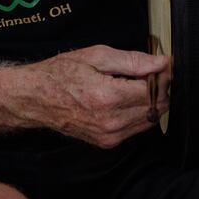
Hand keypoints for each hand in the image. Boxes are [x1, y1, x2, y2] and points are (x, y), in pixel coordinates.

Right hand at [21, 45, 170, 148]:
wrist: (35, 98)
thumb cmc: (60, 74)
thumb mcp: (96, 56)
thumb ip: (133, 61)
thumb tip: (161, 63)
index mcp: (108, 97)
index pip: (155, 90)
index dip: (163, 76)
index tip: (163, 65)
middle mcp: (111, 121)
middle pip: (157, 108)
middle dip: (160, 89)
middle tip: (150, 72)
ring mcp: (109, 135)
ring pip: (151, 120)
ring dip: (151, 102)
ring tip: (134, 85)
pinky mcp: (107, 143)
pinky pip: (137, 128)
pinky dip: (139, 113)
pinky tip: (125, 99)